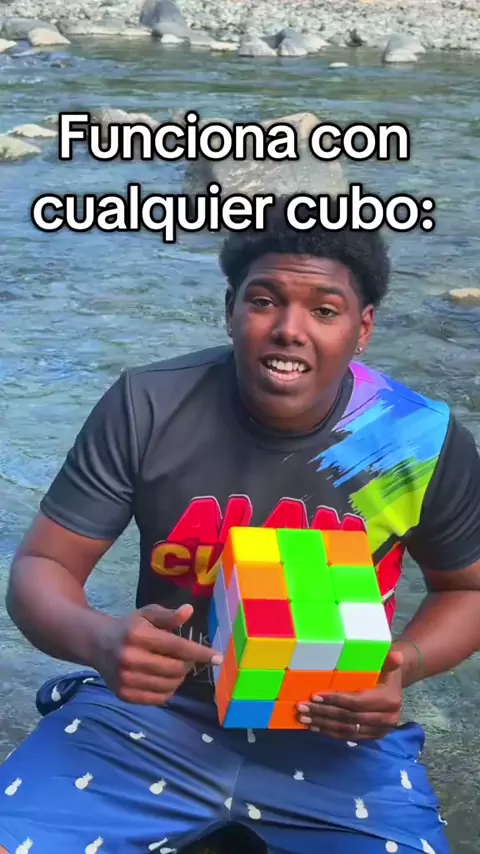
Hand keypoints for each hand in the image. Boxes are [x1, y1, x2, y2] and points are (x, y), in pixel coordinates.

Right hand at [92, 603, 221, 705]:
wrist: (98, 645)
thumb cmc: (130, 628)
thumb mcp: (147, 615)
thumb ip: (168, 615)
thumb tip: (189, 611)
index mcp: (138, 635)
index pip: (177, 647)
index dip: (200, 653)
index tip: (218, 658)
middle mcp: (130, 658)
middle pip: (175, 669)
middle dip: (187, 664)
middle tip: (186, 658)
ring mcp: (126, 679)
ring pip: (169, 685)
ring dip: (179, 678)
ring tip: (174, 668)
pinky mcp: (125, 695)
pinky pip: (158, 698)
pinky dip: (168, 690)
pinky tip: (164, 679)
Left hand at [296, 650, 403, 740]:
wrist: (394, 686)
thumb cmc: (386, 671)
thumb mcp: (388, 664)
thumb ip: (389, 661)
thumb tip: (396, 655)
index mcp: (389, 701)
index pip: (357, 702)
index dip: (335, 700)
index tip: (315, 695)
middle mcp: (386, 719)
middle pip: (349, 718)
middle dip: (323, 713)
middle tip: (302, 707)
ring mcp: (379, 731)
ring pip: (346, 730)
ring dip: (323, 725)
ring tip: (304, 718)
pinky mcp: (371, 737)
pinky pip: (348, 736)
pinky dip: (330, 732)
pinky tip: (315, 727)